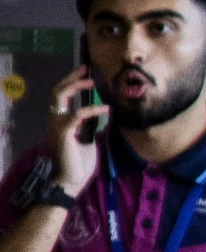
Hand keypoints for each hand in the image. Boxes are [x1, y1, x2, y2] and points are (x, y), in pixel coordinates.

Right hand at [44, 70, 102, 195]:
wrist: (71, 180)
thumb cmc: (79, 163)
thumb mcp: (89, 140)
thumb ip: (92, 127)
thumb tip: (103, 116)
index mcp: (59, 122)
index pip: (60, 97)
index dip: (71, 83)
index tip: (85, 74)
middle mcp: (54, 121)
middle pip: (56, 92)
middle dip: (71, 79)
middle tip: (86, 70)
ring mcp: (56, 126)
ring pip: (59, 98)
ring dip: (75, 88)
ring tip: (92, 82)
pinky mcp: (63, 134)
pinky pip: (76, 116)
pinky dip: (91, 110)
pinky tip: (106, 110)